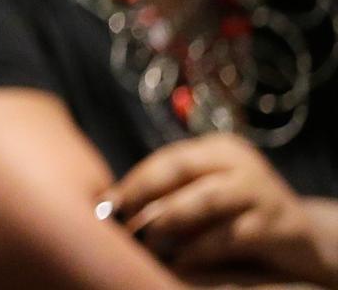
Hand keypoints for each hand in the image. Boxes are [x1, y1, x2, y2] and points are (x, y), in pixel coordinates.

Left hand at [103, 133, 337, 286]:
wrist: (304, 242)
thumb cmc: (240, 219)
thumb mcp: (207, 198)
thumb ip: (171, 194)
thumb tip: (115, 203)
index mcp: (218, 150)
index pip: (167, 158)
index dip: (135, 180)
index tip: (107, 201)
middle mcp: (240, 162)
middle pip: (180, 169)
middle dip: (143, 194)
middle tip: (119, 219)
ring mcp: (260, 191)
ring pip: (202, 200)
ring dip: (167, 221)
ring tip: (145, 240)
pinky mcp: (275, 225)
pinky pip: (227, 236)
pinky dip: (198, 250)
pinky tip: (179, 262)